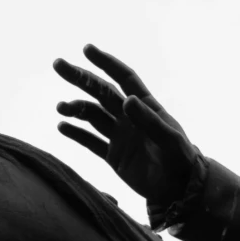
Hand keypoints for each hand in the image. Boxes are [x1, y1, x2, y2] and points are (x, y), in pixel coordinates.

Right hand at [54, 45, 201, 207]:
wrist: (180, 191)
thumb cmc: (181, 161)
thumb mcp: (169, 140)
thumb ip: (149, 121)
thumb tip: (126, 99)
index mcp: (145, 107)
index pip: (124, 78)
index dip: (106, 63)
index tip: (87, 49)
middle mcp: (129, 117)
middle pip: (101, 92)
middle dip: (80, 77)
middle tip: (58, 65)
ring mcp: (120, 136)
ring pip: (92, 115)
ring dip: (75, 108)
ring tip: (60, 107)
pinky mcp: (114, 156)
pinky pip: (91, 142)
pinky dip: (76, 134)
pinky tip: (62, 126)